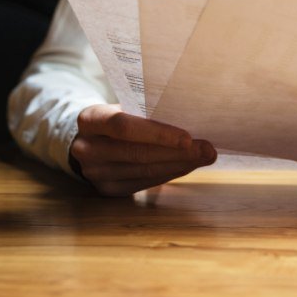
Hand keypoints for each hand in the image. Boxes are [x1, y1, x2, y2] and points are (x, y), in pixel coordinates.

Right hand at [70, 104, 216, 195]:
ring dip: (180, 165)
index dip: (158, 133)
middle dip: (178, 153)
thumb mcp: (123, 106)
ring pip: (144, 171)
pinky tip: (188, 165)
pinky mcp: (107, 190)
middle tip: (208, 149)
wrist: (89, 139)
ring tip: (205, 157)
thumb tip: (191, 119)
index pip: (124, 127)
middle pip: (138, 153)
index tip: (188, 138)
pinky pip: (145, 182)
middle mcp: (87, 149)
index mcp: (91, 120)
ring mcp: (95, 173)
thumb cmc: (117, 117)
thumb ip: (147, 112)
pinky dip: (170, 173)